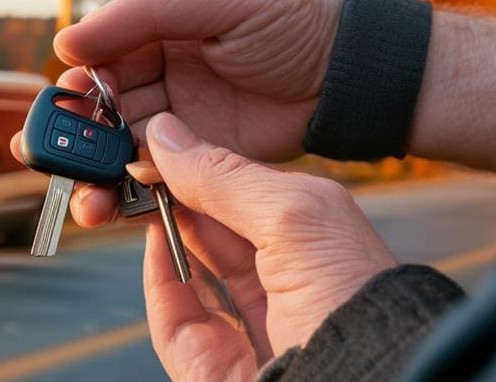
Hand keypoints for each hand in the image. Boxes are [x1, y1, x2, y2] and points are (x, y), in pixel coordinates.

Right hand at [22, 0, 344, 224]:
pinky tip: (113, 206)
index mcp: (163, 31)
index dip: (81, 81)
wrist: (356, 72)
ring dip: (95, 171)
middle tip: (50, 157)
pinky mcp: (207, 158)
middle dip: (77, 135)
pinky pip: (160, 176)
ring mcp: (184, 120)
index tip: (64, 103)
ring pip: (123, 147)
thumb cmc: (296, 19)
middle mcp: (165, 75)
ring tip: (82, 197)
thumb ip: (147, 14)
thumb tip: (68, 41)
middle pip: (105, 108)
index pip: (106, 57)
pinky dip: (133, 192)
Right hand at [139, 113, 393, 379]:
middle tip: (145, 165)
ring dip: (163, 232)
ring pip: (193, 271)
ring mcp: (249, 328)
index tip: (168, 142)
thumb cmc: (355, 307)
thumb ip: (228, 177)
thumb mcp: (296, 218)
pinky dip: (159, 279)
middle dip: (179, 196)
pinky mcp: (216, 368)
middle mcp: (285, 287)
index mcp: (317, 247)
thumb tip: (166, 137)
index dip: (208, 169)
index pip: (251, 196)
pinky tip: (153, 241)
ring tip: (140, 197)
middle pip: (218, 232)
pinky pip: (174, 321)